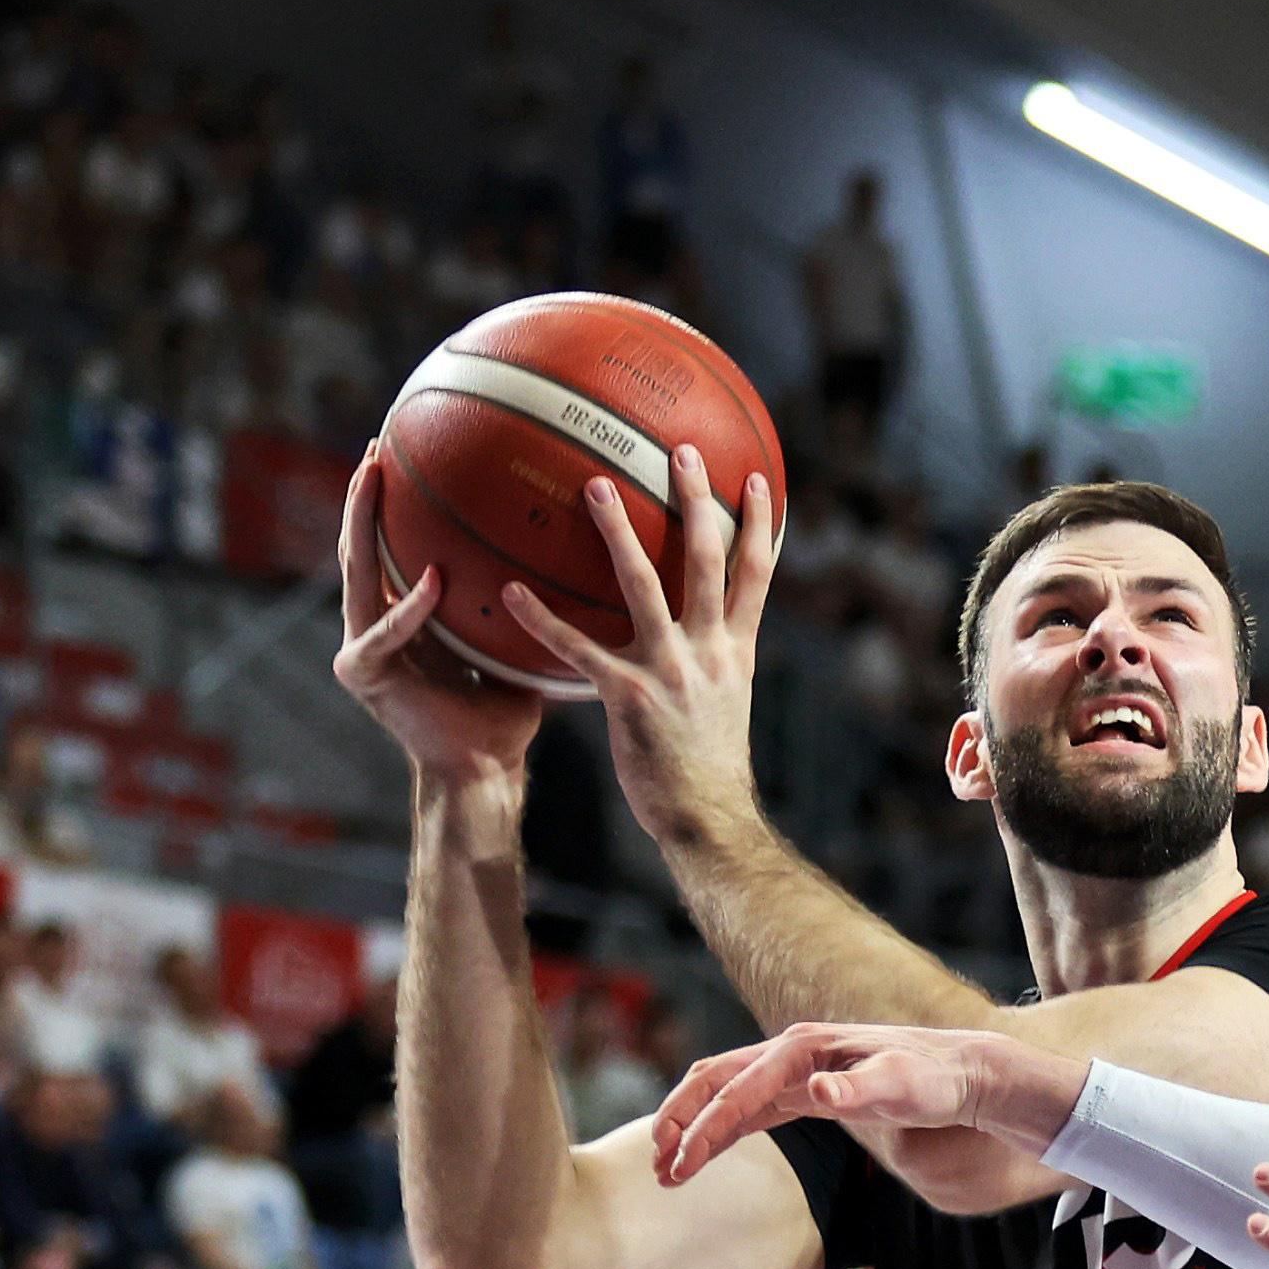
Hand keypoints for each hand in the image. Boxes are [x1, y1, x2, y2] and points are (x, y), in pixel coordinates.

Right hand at [333, 443, 543, 782]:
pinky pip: (389, 631)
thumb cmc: (505, 707)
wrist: (484, 766)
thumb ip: (516, 597)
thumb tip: (563, 545)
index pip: (390, 546)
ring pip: (357, 574)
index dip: (390, 502)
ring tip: (371, 479)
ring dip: (362, 525)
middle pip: (361, 547)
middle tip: (376, 447)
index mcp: (402, 614)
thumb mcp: (510, 639)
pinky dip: (411, 607)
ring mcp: (362, 647)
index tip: (401, 449)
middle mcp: (373, 623)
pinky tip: (432, 578)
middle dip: (363, 496)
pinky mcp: (365, 673)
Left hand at [500, 445, 776, 846]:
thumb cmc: (708, 769)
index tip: (757, 477)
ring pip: (645, 587)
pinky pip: (579, 650)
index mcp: (737, 651)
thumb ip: (712, 664)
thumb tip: (696, 640)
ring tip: (594, 485)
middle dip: (697, 501)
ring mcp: (673, 671)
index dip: (758, 524)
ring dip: (619, 532)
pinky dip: (543, 620)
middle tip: (679, 449)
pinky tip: (510, 593)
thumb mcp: (727, 706)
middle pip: (707, 561)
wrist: (707, 819)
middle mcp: (711, 651)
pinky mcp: (630, 698)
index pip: (757, 574)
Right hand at [652, 1023, 1069, 1184]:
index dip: (706, 1127)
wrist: (960, 1073)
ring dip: (693, 1127)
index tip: (680, 1165)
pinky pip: (748, 1107)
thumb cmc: (935, 1078)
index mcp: (805, 1047)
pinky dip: (720, 1129)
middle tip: (660, 1166)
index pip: (740, 1088)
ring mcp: (795, 1070)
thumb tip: (819, 1090)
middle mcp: (793, 1052)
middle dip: (681, 1120)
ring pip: (725, 1092)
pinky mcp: (803, 1089)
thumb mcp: (904, 1086)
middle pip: (715, 1079)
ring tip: (668, 1170)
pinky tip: (702, 1156)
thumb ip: (861, 1088)